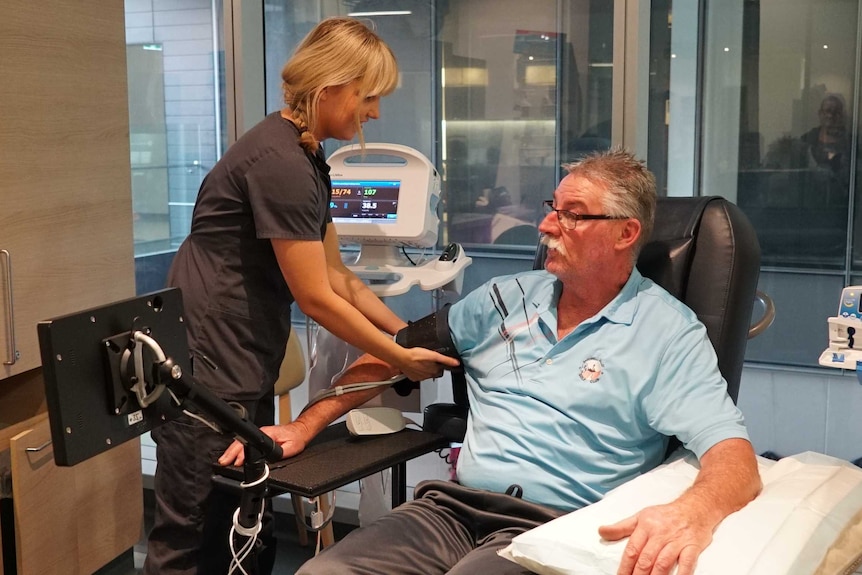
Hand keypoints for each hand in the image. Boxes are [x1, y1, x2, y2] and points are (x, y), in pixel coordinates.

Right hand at [217, 422, 309, 466]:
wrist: (300, 431)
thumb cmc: (296, 438)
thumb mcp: (292, 448)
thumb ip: (281, 454)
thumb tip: (271, 461)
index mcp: (267, 434)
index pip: (249, 442)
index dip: (241, 452)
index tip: (235, 461)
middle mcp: (261, 432)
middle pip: (242, 441)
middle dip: (231, 452)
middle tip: (223, 462)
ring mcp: (260, 434)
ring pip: (242, 442)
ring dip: (232, 451)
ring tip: (224, 461)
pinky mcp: (260, 437)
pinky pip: (246, 442)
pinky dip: (238, 449)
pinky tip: (233, 457)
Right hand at [395, 347, 459, 382]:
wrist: (402, 358)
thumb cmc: (416, 355)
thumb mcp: (434, 355)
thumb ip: (446, 360)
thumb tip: (456, 363)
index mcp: (434, 371)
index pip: (441, 369)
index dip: (439, 364)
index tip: (436, 361)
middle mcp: (428, 376)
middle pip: (433, 371)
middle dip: (432, 366)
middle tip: (428, 360)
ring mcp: (420, 377)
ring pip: (426, 374)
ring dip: (425, 369)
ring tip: (421, 362)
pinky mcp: (413, 377)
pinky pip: (418, 375)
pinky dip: (417, 371)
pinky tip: (415, 366)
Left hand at [598, 501, 712, 574]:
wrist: (696, 507)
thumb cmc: (665, 515)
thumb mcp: (641, 516)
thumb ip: (621, 527)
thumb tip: (601, 531)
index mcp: (645, 526)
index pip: (632, 550)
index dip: (624, 567)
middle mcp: (660, 533)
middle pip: (646, 559)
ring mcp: (677, 540)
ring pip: (663, 563)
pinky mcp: (692, 546)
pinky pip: (687, 563)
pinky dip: (681, 574)